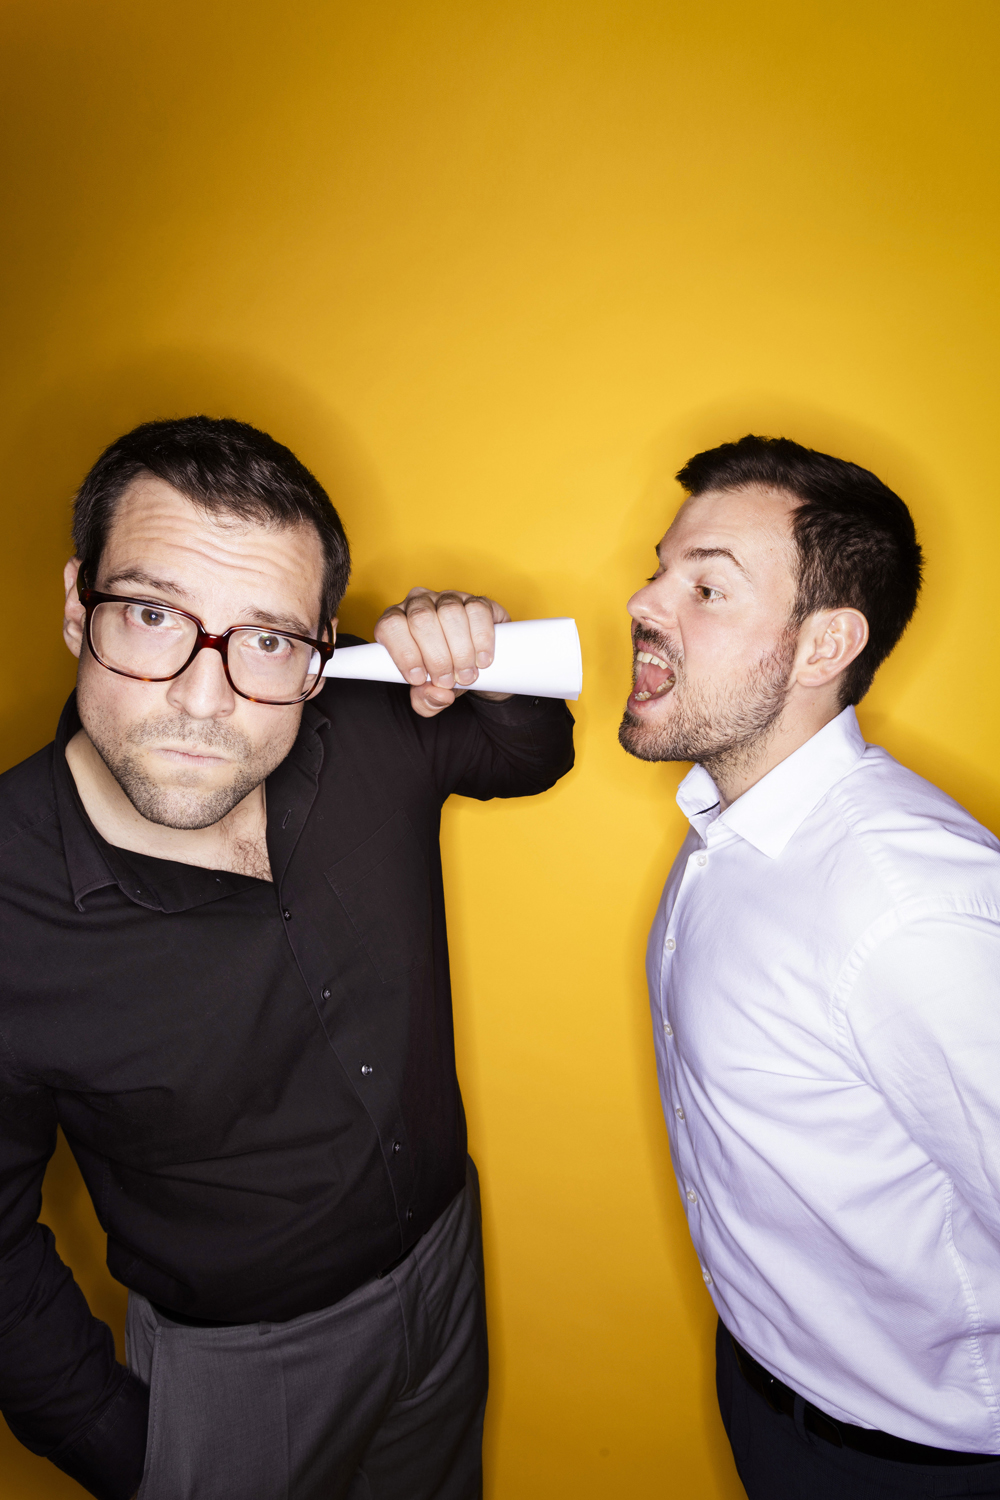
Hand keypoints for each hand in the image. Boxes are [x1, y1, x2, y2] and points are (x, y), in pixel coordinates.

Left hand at [374, 588, 511, 717]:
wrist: (474, 665)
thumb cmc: (443, 673)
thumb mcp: (429, 693)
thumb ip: (425, 701)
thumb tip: (437, 694)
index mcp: (397, 621)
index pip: (390, 626)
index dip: (404, 653)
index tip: (419, 678)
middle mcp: (419, 603)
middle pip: (421, 619)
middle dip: (436, 656)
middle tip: (447, 681)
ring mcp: (448, 598)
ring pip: (450, 612)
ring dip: (460, 650)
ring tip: (467, 674)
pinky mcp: (477, 600)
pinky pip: (477, 611)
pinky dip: (481, 638)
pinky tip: (482, 659)